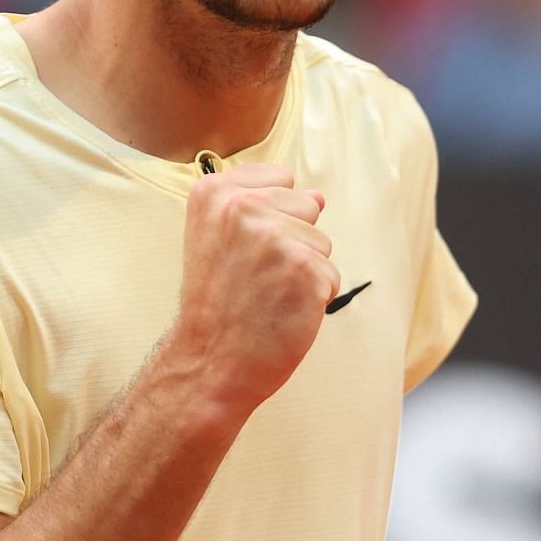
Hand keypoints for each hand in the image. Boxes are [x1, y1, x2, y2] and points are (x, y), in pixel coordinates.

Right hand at [168, 162, 339, 413]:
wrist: (208, 362)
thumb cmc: (217, 303)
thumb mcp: (218, 238)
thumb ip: (263, 206)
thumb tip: (319, 196)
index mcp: (216, 192)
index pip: (281, 178)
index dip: (272, 216)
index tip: (241, 249)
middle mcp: (244, 208)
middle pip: (307, 205)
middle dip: (292, 241)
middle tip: (254, 277)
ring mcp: (276, 238)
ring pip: (322, 241)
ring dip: (305, 270)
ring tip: (267, 294)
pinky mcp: (305, 270)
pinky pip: (331, 274)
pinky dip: (315, 297)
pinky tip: (282, 311)